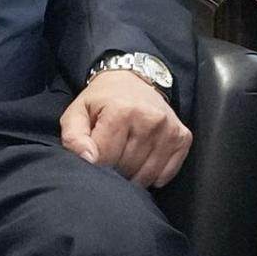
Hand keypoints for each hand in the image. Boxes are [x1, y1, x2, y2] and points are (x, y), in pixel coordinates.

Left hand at [61, 67, 190, 187]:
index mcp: (121, 112)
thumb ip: (73, 137)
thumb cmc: (103, 101)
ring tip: (125, 158)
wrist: (134, 80)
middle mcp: (150, 119)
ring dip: (133, 175)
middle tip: (110, 155)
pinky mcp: (183, 137)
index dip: (95, 164)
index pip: (105, 160)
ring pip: (146, 176)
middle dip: (114, 170)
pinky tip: (143, 161)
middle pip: (126, 169)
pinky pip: (166, 175)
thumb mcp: (77, 112)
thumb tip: (87, 160)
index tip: (94, 155)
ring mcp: (169, 129)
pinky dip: (152, 176)